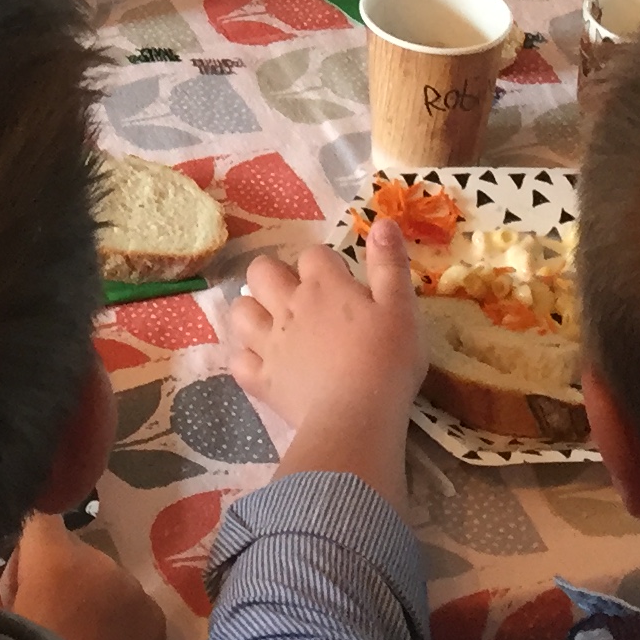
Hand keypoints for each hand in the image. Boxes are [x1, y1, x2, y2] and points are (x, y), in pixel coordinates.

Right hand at [0, 514, 170, 639]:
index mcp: (56, 559)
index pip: (41, 514)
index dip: (29, 537)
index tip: (23, 564)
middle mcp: (100, 562)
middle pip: (73, 551)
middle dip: (59, 572)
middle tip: (47, 611)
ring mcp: (133, 589)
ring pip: (103, 577)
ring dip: (90, 594)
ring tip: (79, 632)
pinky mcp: (155, 616)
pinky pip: (129, 602)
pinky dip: (117, 616)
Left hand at [230, 223, 423, 496]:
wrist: (356, 417)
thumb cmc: (386, 360)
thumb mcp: (401, 308)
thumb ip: (390, 264)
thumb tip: (382, 222)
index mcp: (324, 286)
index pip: (314, 255)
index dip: (325, 264)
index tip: (342, 281)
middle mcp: (289, 306)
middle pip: (262, 271)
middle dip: (274, 275)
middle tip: (297, 295)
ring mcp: (269, 343)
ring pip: (240, 311)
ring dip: (252, 312)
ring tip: (272, 325)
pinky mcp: (261, 380)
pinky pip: (238, 362)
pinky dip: (247, 359)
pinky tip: (263, 365)